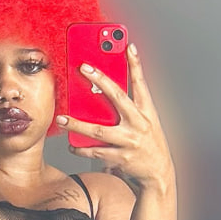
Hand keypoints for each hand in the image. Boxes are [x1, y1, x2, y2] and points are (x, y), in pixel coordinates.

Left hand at [57, 43, 174, 191]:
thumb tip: (105, 91)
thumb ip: (130, 107)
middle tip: (83, 67)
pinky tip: (72, 145)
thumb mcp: (147, 121)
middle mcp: (139, 124)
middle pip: (117, 98)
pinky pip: (96, 152)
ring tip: (62, 119)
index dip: (136, 64)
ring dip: (77, 125)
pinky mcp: (121, 158)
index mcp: (147, 112)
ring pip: (98, 131)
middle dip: (100, 80)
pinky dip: (82, 149)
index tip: (128, 46)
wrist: (159, 173)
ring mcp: (129, 141)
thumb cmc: (149, 144)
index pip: (141, 83)